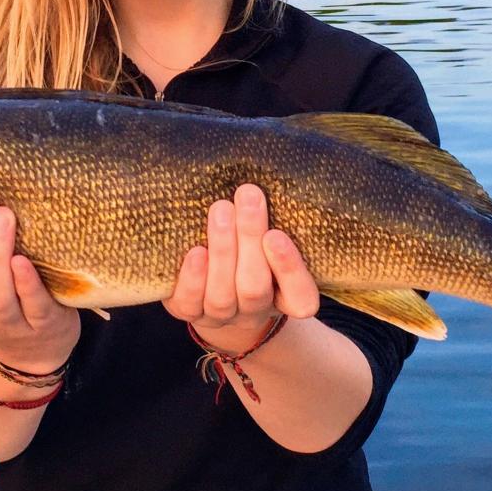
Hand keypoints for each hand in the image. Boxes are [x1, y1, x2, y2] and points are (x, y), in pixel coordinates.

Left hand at [163, 184, 318, 349]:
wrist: (212, 284)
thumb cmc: (250, 248)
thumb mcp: (269, 237)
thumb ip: (273, 218)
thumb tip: (264, 175)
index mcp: (286, 298)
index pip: (301, 298)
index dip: (289, 269)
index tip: (275, 234)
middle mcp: (255, 310)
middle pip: (255, 286)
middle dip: (250, 238)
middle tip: (248, 196)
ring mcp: (222, 315)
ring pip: (223, 294)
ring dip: (222, 249)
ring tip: (221, 209)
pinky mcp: (190, 311)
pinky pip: (191, 303)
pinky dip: (193, 277)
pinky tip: (195, 251)